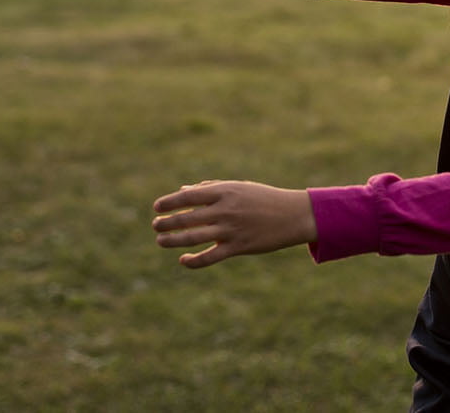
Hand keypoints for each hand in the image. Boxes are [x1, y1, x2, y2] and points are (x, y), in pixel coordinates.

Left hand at [152, 179, 316, 268]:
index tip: (156, 208)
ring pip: (194, 238)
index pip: (188, 196)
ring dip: (173, 241)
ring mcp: (231, 230)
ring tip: (161, 241)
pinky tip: (183, 260)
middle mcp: (225, 210)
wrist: (293, 215)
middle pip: (187, 218)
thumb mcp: (237, 187)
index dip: (169, 202)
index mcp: (224, 191)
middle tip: (155, 227)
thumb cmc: (263, 198)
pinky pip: (210, 257)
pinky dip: (194, 261)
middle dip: (167, 223)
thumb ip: (209, 188)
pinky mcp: (238, 247)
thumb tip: (182, 191)